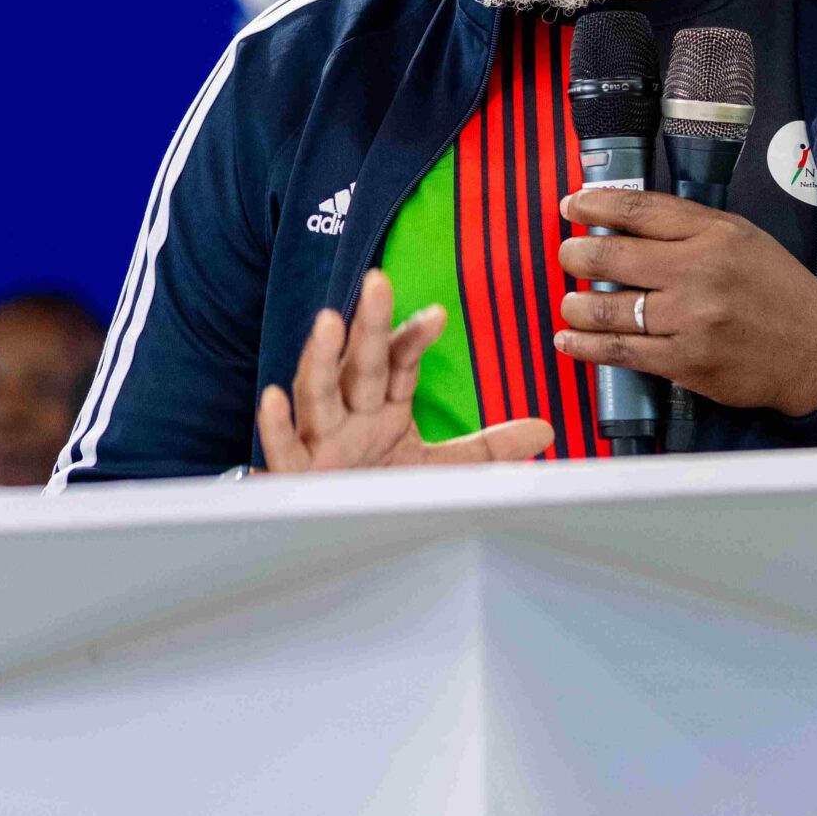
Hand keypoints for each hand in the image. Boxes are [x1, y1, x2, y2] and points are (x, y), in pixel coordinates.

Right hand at [257, 269, 552, 472]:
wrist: (331, 534)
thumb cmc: (377, 487)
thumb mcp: (436, 467)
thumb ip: (486, 448)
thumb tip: (545, 429)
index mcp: (381, 404)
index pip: (400, 363)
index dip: (414, 338)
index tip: (438, 315)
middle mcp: (348, 414)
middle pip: (361, 364)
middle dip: (368, 325)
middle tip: (377, 281)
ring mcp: (319, 441)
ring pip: (316, 394)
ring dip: (320, 358)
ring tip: (327, 322)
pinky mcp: (294, 474)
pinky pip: (282, 447)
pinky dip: (276, 425)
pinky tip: (271, 396)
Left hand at [554, 190, 816, 419]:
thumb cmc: (778, 292)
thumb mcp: (742, 238)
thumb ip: (687, 226)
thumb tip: (623, 218)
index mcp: (715, 234)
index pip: (639, 209)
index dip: (594, 205)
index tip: (571, 206)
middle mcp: (700, 272)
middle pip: (611, 256)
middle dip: (575, 255)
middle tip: (568, 257)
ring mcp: (691, 320)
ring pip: (607, 310)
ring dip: (575, 305)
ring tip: (570, 303)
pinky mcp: (685, 362)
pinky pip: (620, 353)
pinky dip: (585, 346)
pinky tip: (569, 340)